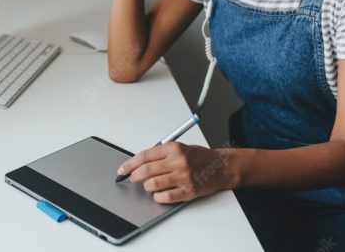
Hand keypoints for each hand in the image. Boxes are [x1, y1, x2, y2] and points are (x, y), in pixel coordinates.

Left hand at [116, 142, 235, 202]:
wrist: (221, 167)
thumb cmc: (200, 157)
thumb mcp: (180, 147)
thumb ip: (161, 154)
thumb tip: (139, 163)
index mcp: (174, 148)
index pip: (145, 156)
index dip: (130, 164)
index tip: (122, 169)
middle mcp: (178, 161)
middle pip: (146, 170)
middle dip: (134, 176)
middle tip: (132, 179)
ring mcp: (184, 177)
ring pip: (153, 184)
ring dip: (146, 186)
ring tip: (148, 185)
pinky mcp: (189, 190)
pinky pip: (166, 196)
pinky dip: (158, 197)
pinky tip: (158, 194)